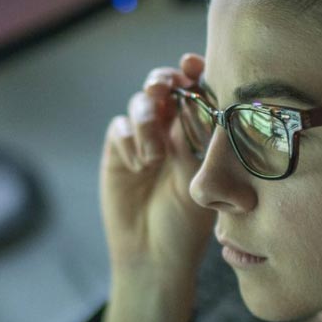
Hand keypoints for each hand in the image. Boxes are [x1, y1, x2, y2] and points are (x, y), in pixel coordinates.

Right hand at [98, 53, 215, 321]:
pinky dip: (129, 139)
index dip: (194, 71)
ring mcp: (143, 140)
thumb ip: (198, 143)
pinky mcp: (118, 153)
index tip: (193, 64)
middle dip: (163, 81)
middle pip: (163, 86)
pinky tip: (140, 166)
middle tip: (165, 88)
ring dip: (147, 118)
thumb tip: (203, 104)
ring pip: (140, 104)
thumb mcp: (202, 182)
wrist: (154, 256)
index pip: (197, 90)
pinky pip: (119, 128)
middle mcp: (170, 129)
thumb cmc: (189, 226)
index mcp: (199, 132)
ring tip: (155, 153)